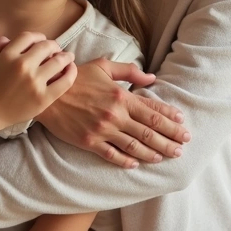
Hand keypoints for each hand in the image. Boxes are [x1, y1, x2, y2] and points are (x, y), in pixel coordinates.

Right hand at [0, 32, 76, 128]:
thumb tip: (9, 38)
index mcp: (9, 55)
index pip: (29, 37)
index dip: (38, 37)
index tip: (41, 42)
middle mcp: (23, 66)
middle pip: (46, 46)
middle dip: (53, 45)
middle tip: (56, 49)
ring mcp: (34, 82)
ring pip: (58, 61)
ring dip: (66, 56)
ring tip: (68, 57)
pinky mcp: (43, 98)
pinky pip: (64, 82)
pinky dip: (71, 72)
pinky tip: (71, 69)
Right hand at [37, 58, 190, 167]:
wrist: (46, 92)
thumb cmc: (75, 77)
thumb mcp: (102, 67)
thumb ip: (129, 72)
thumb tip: (151, 78)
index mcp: (121, 97)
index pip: (153, 111)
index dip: (170, 119)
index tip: (183, 124)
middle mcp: (115, 115)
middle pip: (149, 132)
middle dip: (169, 140)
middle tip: (183, 146)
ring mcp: (103, 131)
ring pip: (135, 146)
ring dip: (154, 153)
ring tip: (166, 156)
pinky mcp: (89, 142)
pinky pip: (112, 155)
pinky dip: (126, 161)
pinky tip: (137, 164)